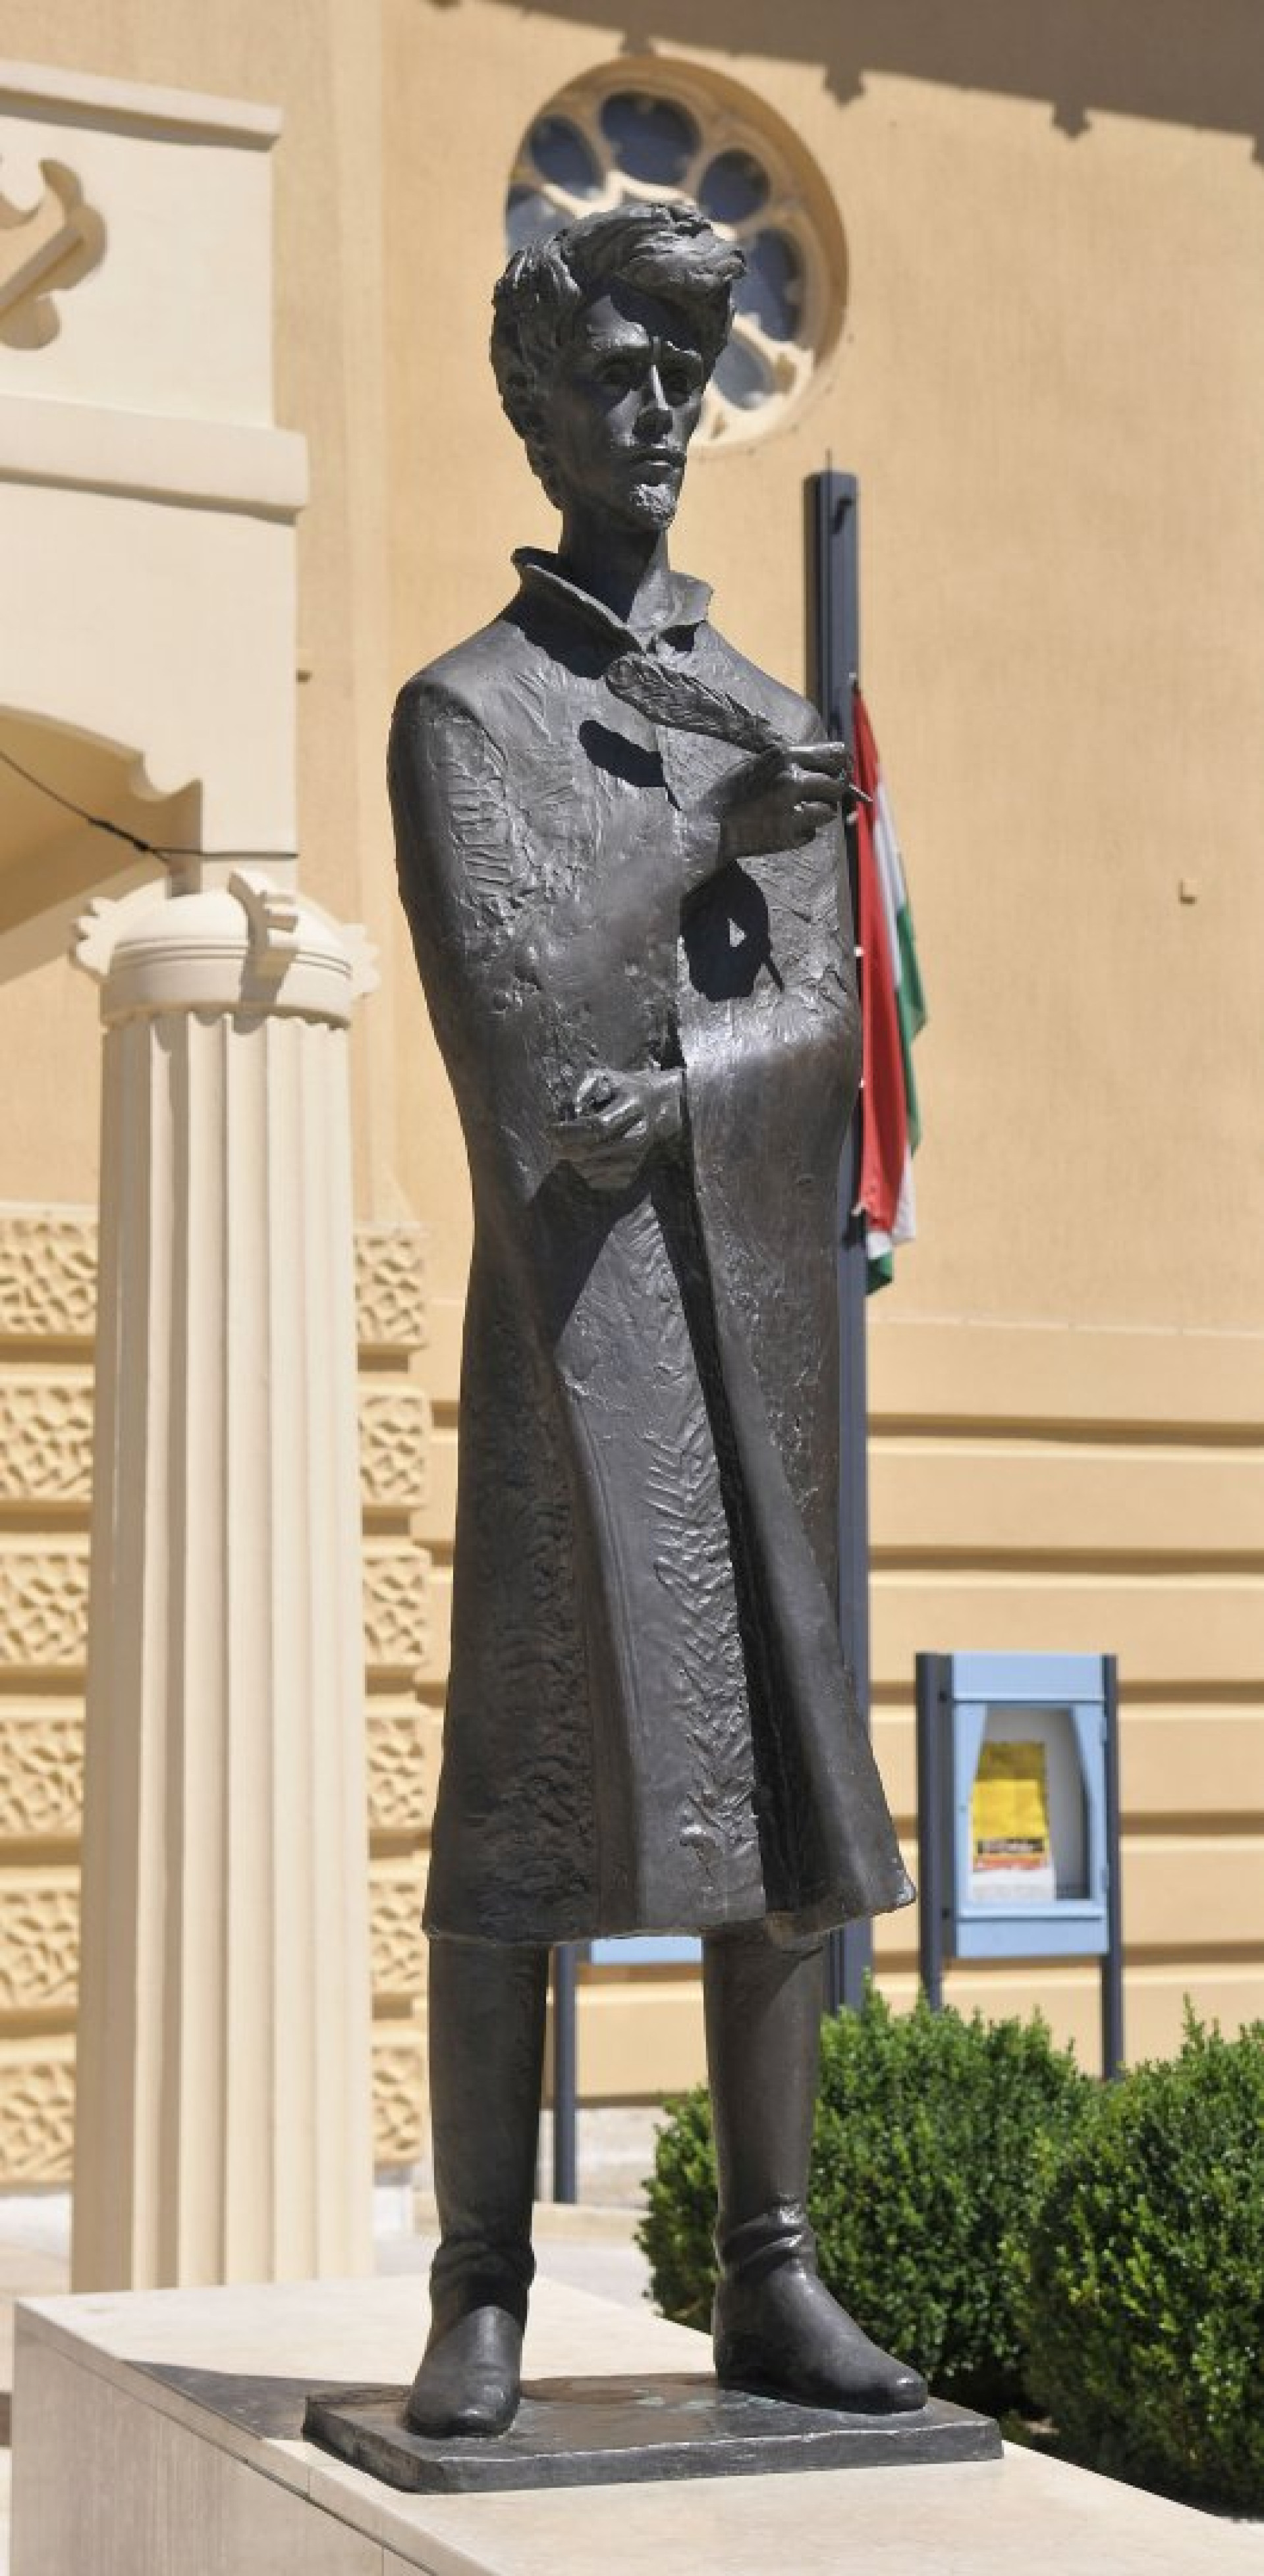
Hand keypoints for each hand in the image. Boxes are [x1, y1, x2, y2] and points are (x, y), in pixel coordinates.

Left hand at [555, 1067, 681, 1191]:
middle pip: (591, 1152)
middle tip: (553, 1141)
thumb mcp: (599, 1077)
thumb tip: (566, 1117)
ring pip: (591, 1171)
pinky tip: (585, 1159)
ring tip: (571, 1146)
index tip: (549, 1130)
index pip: (597, 1127)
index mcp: (632, 1107)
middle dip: (564, 1148)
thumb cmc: (618, 1089)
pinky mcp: (632, 1173)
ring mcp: (637, 1157)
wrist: (653, 1105)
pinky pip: (597, 1182)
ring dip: (572, 1161)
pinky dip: (583, 1173)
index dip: (568, 1132)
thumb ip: (579, 1092)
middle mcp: (639, 1135)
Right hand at [716, 740, 854, 863]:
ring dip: (820, 812)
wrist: (712, 828)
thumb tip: (823, 760)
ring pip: (829, 811)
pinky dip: (805, 831)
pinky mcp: (791, 834)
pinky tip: (786, 827)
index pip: (835, 754)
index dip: (842, 763)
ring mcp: (793, 809)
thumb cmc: (732, 792)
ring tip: (799, 812)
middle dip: (833, 790)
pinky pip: (814, 831)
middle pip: (837, 784)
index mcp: (785, 756)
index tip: (842, 770)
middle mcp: (792, 780)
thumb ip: (790, 760)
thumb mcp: (758, 762)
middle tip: (822, 795)